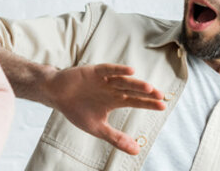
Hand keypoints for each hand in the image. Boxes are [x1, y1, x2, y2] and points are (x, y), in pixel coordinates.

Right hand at [42, 64, 165, 154]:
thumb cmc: (76, 110)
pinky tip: (130, 71)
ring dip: (135, 83)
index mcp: (115, 100)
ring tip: (149, 88)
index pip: (135, 101)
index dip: (148, 104)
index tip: (163, 106)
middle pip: (133, 90)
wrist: (56, 96)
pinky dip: (118, 70)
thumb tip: (137, 150)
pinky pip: (108, 69)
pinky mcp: (93, 71)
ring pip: (123, 81)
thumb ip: (117, 138)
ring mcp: (104, 79)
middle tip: (161, 96)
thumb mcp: (98, 128)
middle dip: (146, 93)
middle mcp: (112, 88)